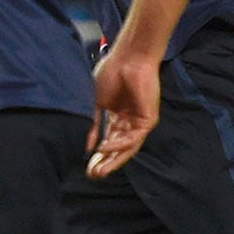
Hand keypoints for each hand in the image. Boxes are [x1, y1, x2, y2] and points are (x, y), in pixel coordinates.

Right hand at [88, 47, 159, 177]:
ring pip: (127, 148)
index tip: (85, 166)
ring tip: (100, 171)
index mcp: (115, 116)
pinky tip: (104, 147)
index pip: (106, 141)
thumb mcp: (96, 103)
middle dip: (105, 162)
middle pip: (117, 148)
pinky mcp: (148, 120)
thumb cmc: (112, 73)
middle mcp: (128, 121)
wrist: (129, 58)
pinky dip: (119, 144)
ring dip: (113, 160)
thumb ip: (93, 125)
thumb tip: (87, 146)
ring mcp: (138, 121)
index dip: (97, 155)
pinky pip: (133, 138)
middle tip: (93, 175)